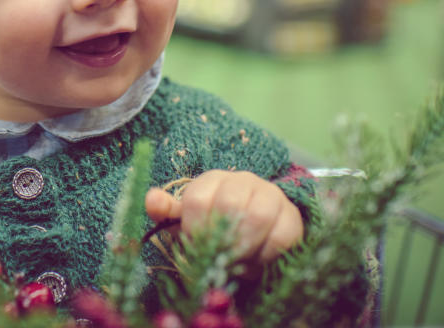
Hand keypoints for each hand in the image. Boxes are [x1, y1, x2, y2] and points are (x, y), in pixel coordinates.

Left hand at [145, 170, 302, 273]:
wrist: (256, 232)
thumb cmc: (214, 226)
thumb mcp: (187, 221)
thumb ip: (166, 212)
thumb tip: (151, 199)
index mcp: (212, 180)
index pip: (198, 199)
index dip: (194, 229)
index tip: (194, 248)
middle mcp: (242, 180)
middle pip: (229, 204)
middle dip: (220, 240)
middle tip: (216, 260)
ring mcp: (270, 195)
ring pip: (257, 216)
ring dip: (243, 247)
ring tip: (235, 263)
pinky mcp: (291, 216)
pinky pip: (282, 234)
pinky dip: (266, 255)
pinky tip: (256, 263)